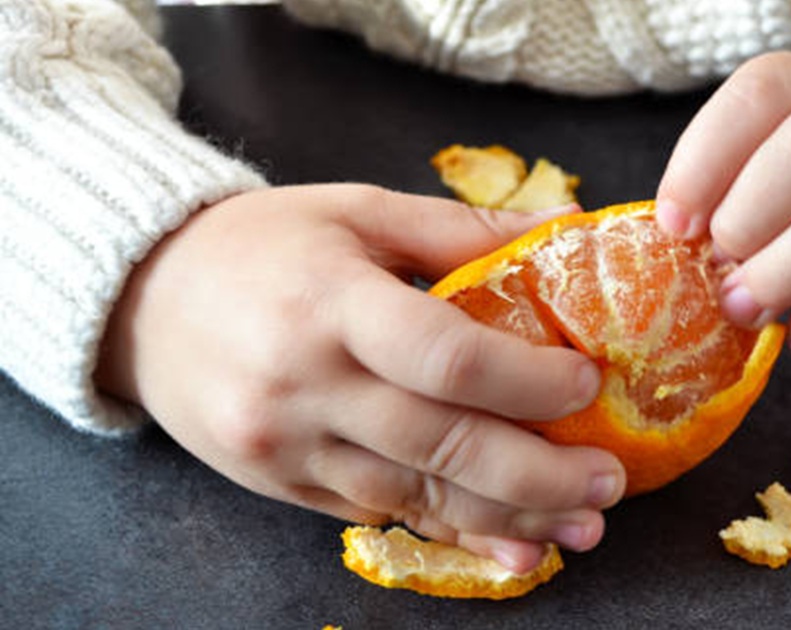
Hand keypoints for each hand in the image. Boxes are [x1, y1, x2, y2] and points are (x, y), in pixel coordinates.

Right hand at [95, 184, 624, 571]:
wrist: (142, 300)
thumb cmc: (261, 245)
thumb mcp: (357, 211)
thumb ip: (462, 229)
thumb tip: (567, 225)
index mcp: (331, 301)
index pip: (447, 354)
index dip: (528, 379)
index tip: (590, 384)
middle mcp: (305, 382)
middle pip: (442, 443)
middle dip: (539, 473)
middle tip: (610, 482)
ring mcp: (286, 444)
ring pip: (416, 495)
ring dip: (509, 518)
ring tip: (583, 526)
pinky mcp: (278, 484)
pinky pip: (378, 516)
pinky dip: (450, 533)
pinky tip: (509, 548)